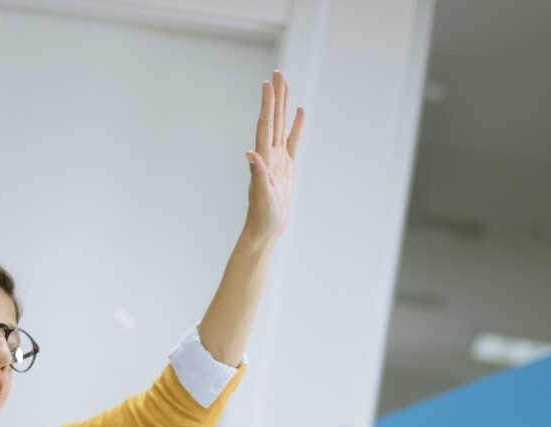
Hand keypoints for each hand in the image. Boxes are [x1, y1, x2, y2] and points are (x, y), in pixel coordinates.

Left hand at [242, 70, 304, 244]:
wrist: (265, 229)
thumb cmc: (262, 215)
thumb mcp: (261, 195)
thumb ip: (257, 173)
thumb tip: (250, 153)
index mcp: (263, 157)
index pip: (265, 124)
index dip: (267, 104)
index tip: (267, 82)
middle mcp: (269, 154)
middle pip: (273, 119)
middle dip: (275, 96)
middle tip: (277, 73)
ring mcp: (278, 159)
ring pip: (282, 125)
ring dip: (283, 105)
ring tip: (285, 84)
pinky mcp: (287, 167)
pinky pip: (293, 141)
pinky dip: (295, 125)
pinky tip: (299, 112)